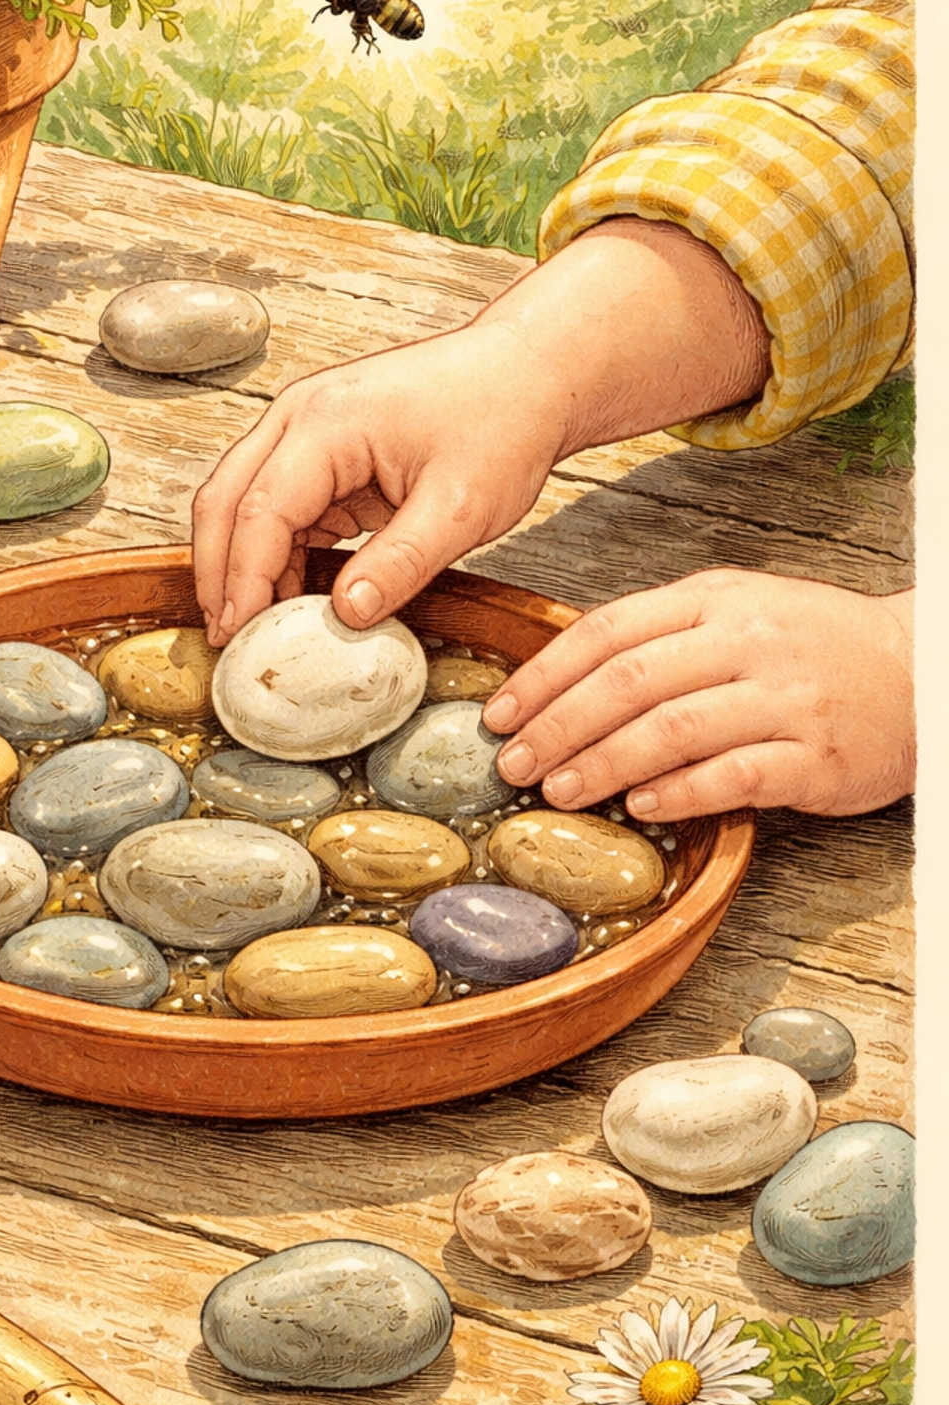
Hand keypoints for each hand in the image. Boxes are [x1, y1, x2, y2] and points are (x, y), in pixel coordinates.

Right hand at [192, 316, 568, 643]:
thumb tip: (346, 615)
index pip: (259, 512)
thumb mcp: (463, 506)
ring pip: (242, 502)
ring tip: (254, 628)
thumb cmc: (504, 418)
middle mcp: (301, 415)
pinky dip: (274, 551)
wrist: (531, 372)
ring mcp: (306, 428)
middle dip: (219, 574)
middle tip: (227, 639)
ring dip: (241, 564)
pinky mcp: (323, 449)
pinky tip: (289, 594)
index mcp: (327, 421)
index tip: (242, 635)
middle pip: (225, 501)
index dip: (245, 581)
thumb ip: (401, 564)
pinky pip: (277, 504)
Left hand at [482, 571, 913, 819]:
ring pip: (672, 730)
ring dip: (602, 764)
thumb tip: (559, 681)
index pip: (607, 630)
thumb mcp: (735, 613)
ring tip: (557, 791)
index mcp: (715, 598)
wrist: (921, 672)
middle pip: (628, 682)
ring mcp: (785, 697)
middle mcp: (747, 640)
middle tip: (512, 763)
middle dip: (557, 726)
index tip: (498, 712)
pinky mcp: (816, 755)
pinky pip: (734, 774)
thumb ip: (658, 637)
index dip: (543, 675)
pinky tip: (639, 806)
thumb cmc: (811, 647)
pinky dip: (678, 792)